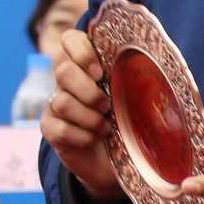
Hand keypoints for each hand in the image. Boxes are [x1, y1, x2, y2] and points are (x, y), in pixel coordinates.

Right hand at [40, 28, 122, 203]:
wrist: (109, 163)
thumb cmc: (124, 125)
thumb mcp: (133, 101)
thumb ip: (137, 83)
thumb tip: (154, 70)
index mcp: (86, 66)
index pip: (71, 40)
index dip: (80, 51)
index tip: (99, 73)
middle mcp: (66, 82)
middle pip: (64, 71)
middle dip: (89, 92)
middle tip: (107, 106)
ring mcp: (54, 104)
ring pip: (62, 102)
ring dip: (89, 118)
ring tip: (105, 128)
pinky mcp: (49, 128)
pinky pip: (60, 128)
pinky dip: (82, 136)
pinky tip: (93, 139)